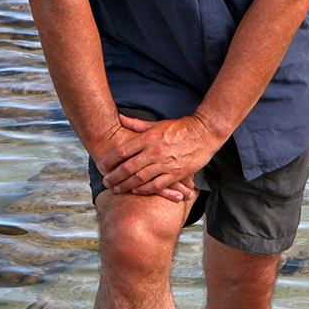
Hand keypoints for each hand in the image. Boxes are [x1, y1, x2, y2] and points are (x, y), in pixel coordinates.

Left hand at [98, 113, 220, 200]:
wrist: (205, 133)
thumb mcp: (158, 123)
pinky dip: (144, 190)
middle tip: (106, 182)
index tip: (103, 166)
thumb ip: (137, 124)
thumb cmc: (181, 127)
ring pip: (140, 178)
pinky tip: (136, 191)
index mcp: (149, 138)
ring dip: (125, 185)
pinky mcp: (176, 173)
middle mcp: (155, 151)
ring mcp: (165, 163)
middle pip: (128, 167)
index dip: (110, 160)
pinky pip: (156, 185)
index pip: (123, 151)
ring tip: (116, 189)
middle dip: (114, 177)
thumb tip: (119, 118)